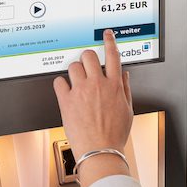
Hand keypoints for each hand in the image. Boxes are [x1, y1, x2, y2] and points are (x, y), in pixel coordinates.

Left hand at [53, 30, 133, 179]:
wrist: (100, 150)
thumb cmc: (114, 134)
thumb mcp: (127, 110)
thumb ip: (125, 89)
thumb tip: (123, 75)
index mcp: (114, 85)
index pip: (112, 55)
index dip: (109, 41)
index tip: (106, 35)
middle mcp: (97, 85)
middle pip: (89, 56)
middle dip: (88, 58)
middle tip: (87, 65)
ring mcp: (81, 91)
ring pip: (73, 66)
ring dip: (75, 71)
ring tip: (77, 82)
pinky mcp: (67, 101)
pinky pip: (59, 82)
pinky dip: (61, 84)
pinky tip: (66, 91)